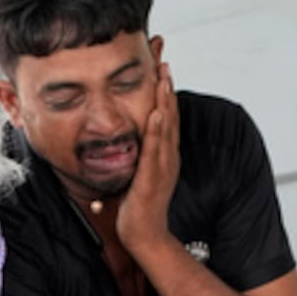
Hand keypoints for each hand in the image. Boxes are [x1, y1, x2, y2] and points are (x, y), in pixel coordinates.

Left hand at [113, 57, 182, 255]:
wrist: (143, 235)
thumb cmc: (137, 206)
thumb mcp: (137, 173)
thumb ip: (137, 155)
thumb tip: (127, 141)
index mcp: (164, 154)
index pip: (166, 117)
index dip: (165, 92)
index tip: (161, 67)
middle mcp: (168, 156)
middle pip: (169, 115)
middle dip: (167, 87)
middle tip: (165, 60)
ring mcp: (162, 167)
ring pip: (165, 128)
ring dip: (165, 101)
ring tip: (164, 77)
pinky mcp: (152, 178)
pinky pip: (155, 151)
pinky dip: (156, 131)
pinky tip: (155, 113)